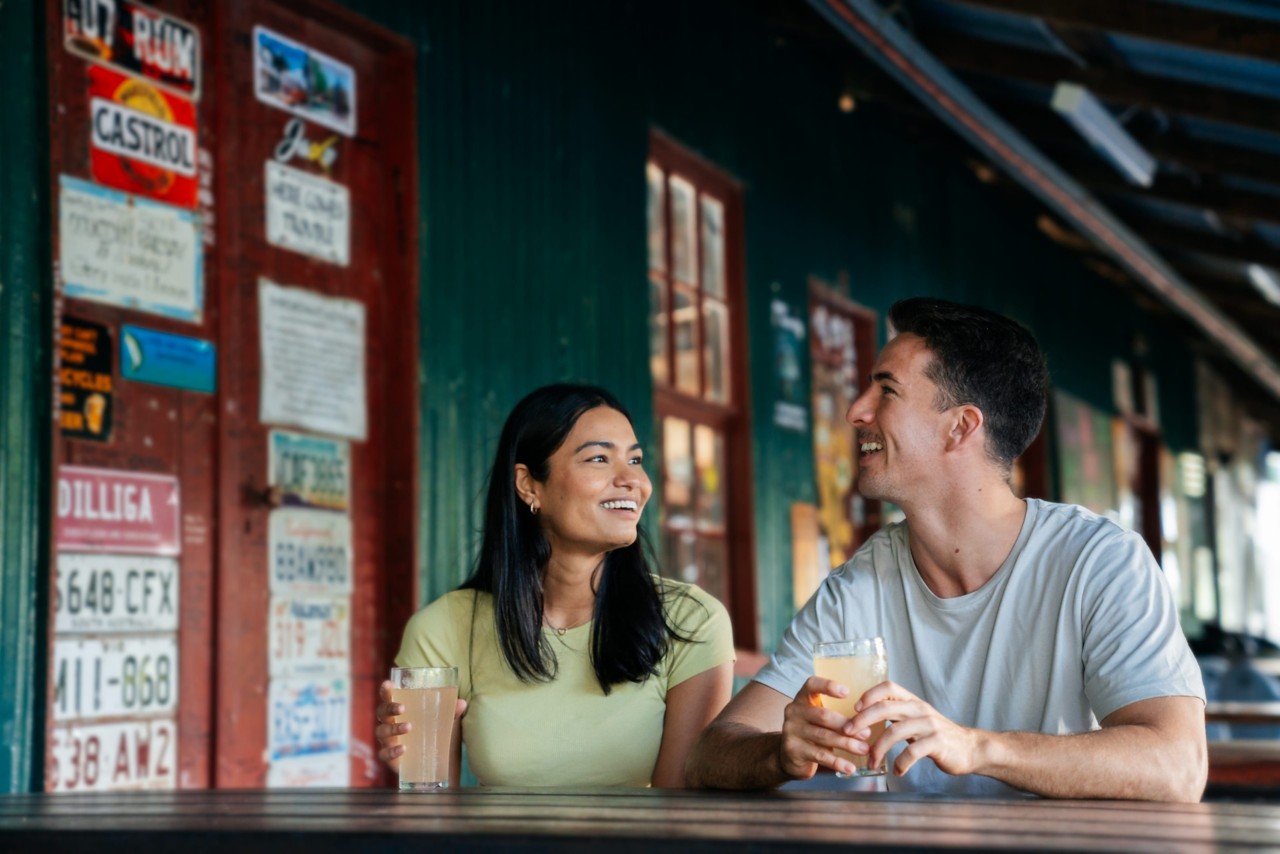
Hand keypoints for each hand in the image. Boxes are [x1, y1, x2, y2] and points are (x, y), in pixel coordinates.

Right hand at [375, 679, 467, 770]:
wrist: (432, 762)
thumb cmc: (432, 733)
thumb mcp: (442, 721)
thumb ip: (450, 712)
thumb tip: (462, 702)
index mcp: (399, 710)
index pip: (388, 697)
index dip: (386, 690)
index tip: (388, 684)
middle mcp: (389, 723)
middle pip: (382, 712)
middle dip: (389, 708)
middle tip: (402, 708)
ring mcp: (387, 740)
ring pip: (382, 731)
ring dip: (393, 728)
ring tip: (409, 727)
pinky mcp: (389, 757)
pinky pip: (384, 754)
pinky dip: (392, 751)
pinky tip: (403, 748)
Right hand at [778, 676, 866, 778]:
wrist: (788, 755)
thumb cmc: (813, 731)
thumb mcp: (818, 717)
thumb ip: (836, 713)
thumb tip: (869, 718)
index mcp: (802, 698)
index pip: (811, 685)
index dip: (828, 686)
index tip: (847, 692)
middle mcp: (794, 712)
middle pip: (823, 715)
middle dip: (848, 724)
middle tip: (867, 733)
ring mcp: (791, 731)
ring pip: (824, 736)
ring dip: (847, 744)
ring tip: (864, 749)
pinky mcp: (793, 750)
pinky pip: (819, 755)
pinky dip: (837, 762)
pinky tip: (850, 767)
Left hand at [846, 680, 980, 776]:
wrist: (969, 749)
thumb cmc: (935, 735)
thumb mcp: (915, 719)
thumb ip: (895, 715)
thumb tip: (862, 718)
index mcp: (912, 701)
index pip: (888, 687)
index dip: (869, 695)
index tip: (854, 709)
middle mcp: (920, 709)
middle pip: (885, 707)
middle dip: (862, 720)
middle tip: (848, 733)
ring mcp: (930, 725)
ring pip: (895, 731)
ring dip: (878, 749)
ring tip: (872, 762)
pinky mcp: (937, 743)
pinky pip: (912, 752)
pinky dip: (901, 763)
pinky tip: (897, 771)